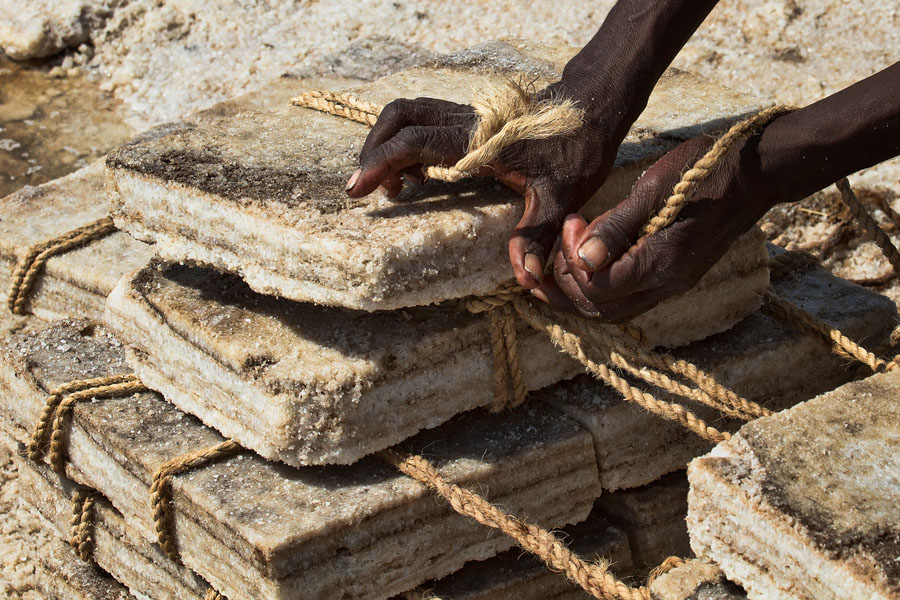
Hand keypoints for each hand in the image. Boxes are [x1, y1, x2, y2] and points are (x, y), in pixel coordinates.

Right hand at [344, 82, 624, 288]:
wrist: (594, 110)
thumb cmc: (577, 151)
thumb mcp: (561, 197)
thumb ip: (537, 236)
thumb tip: (525, 278)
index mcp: (477, 141)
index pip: (414, 142)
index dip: (380, 163)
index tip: (357, 189)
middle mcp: (466, 122)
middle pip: (400, 116)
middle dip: (374, 148)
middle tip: (366, 188)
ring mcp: (467, 117)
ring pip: (409, 114)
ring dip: (389, 143)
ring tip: (395, 186)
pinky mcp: (471, 120)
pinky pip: (425, 122)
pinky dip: (408, 143)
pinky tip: (422, 176)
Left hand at [535, 135, 776, 321]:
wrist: (756, 174)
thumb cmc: (703, 172)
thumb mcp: (653, 190)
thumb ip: (615, 228)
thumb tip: (582, 261)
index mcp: (661, 263)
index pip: (597, 288)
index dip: (571, 264)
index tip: (572, 222)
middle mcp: (667, 284)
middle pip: (600, 310)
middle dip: (564, 290)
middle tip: (552, 252)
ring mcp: (673, 284)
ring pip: (613, 311)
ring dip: (579, 295)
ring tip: (557, 268)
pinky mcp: (675, 277)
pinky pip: (629, 299)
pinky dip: (600, 290)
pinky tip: (587, 266)